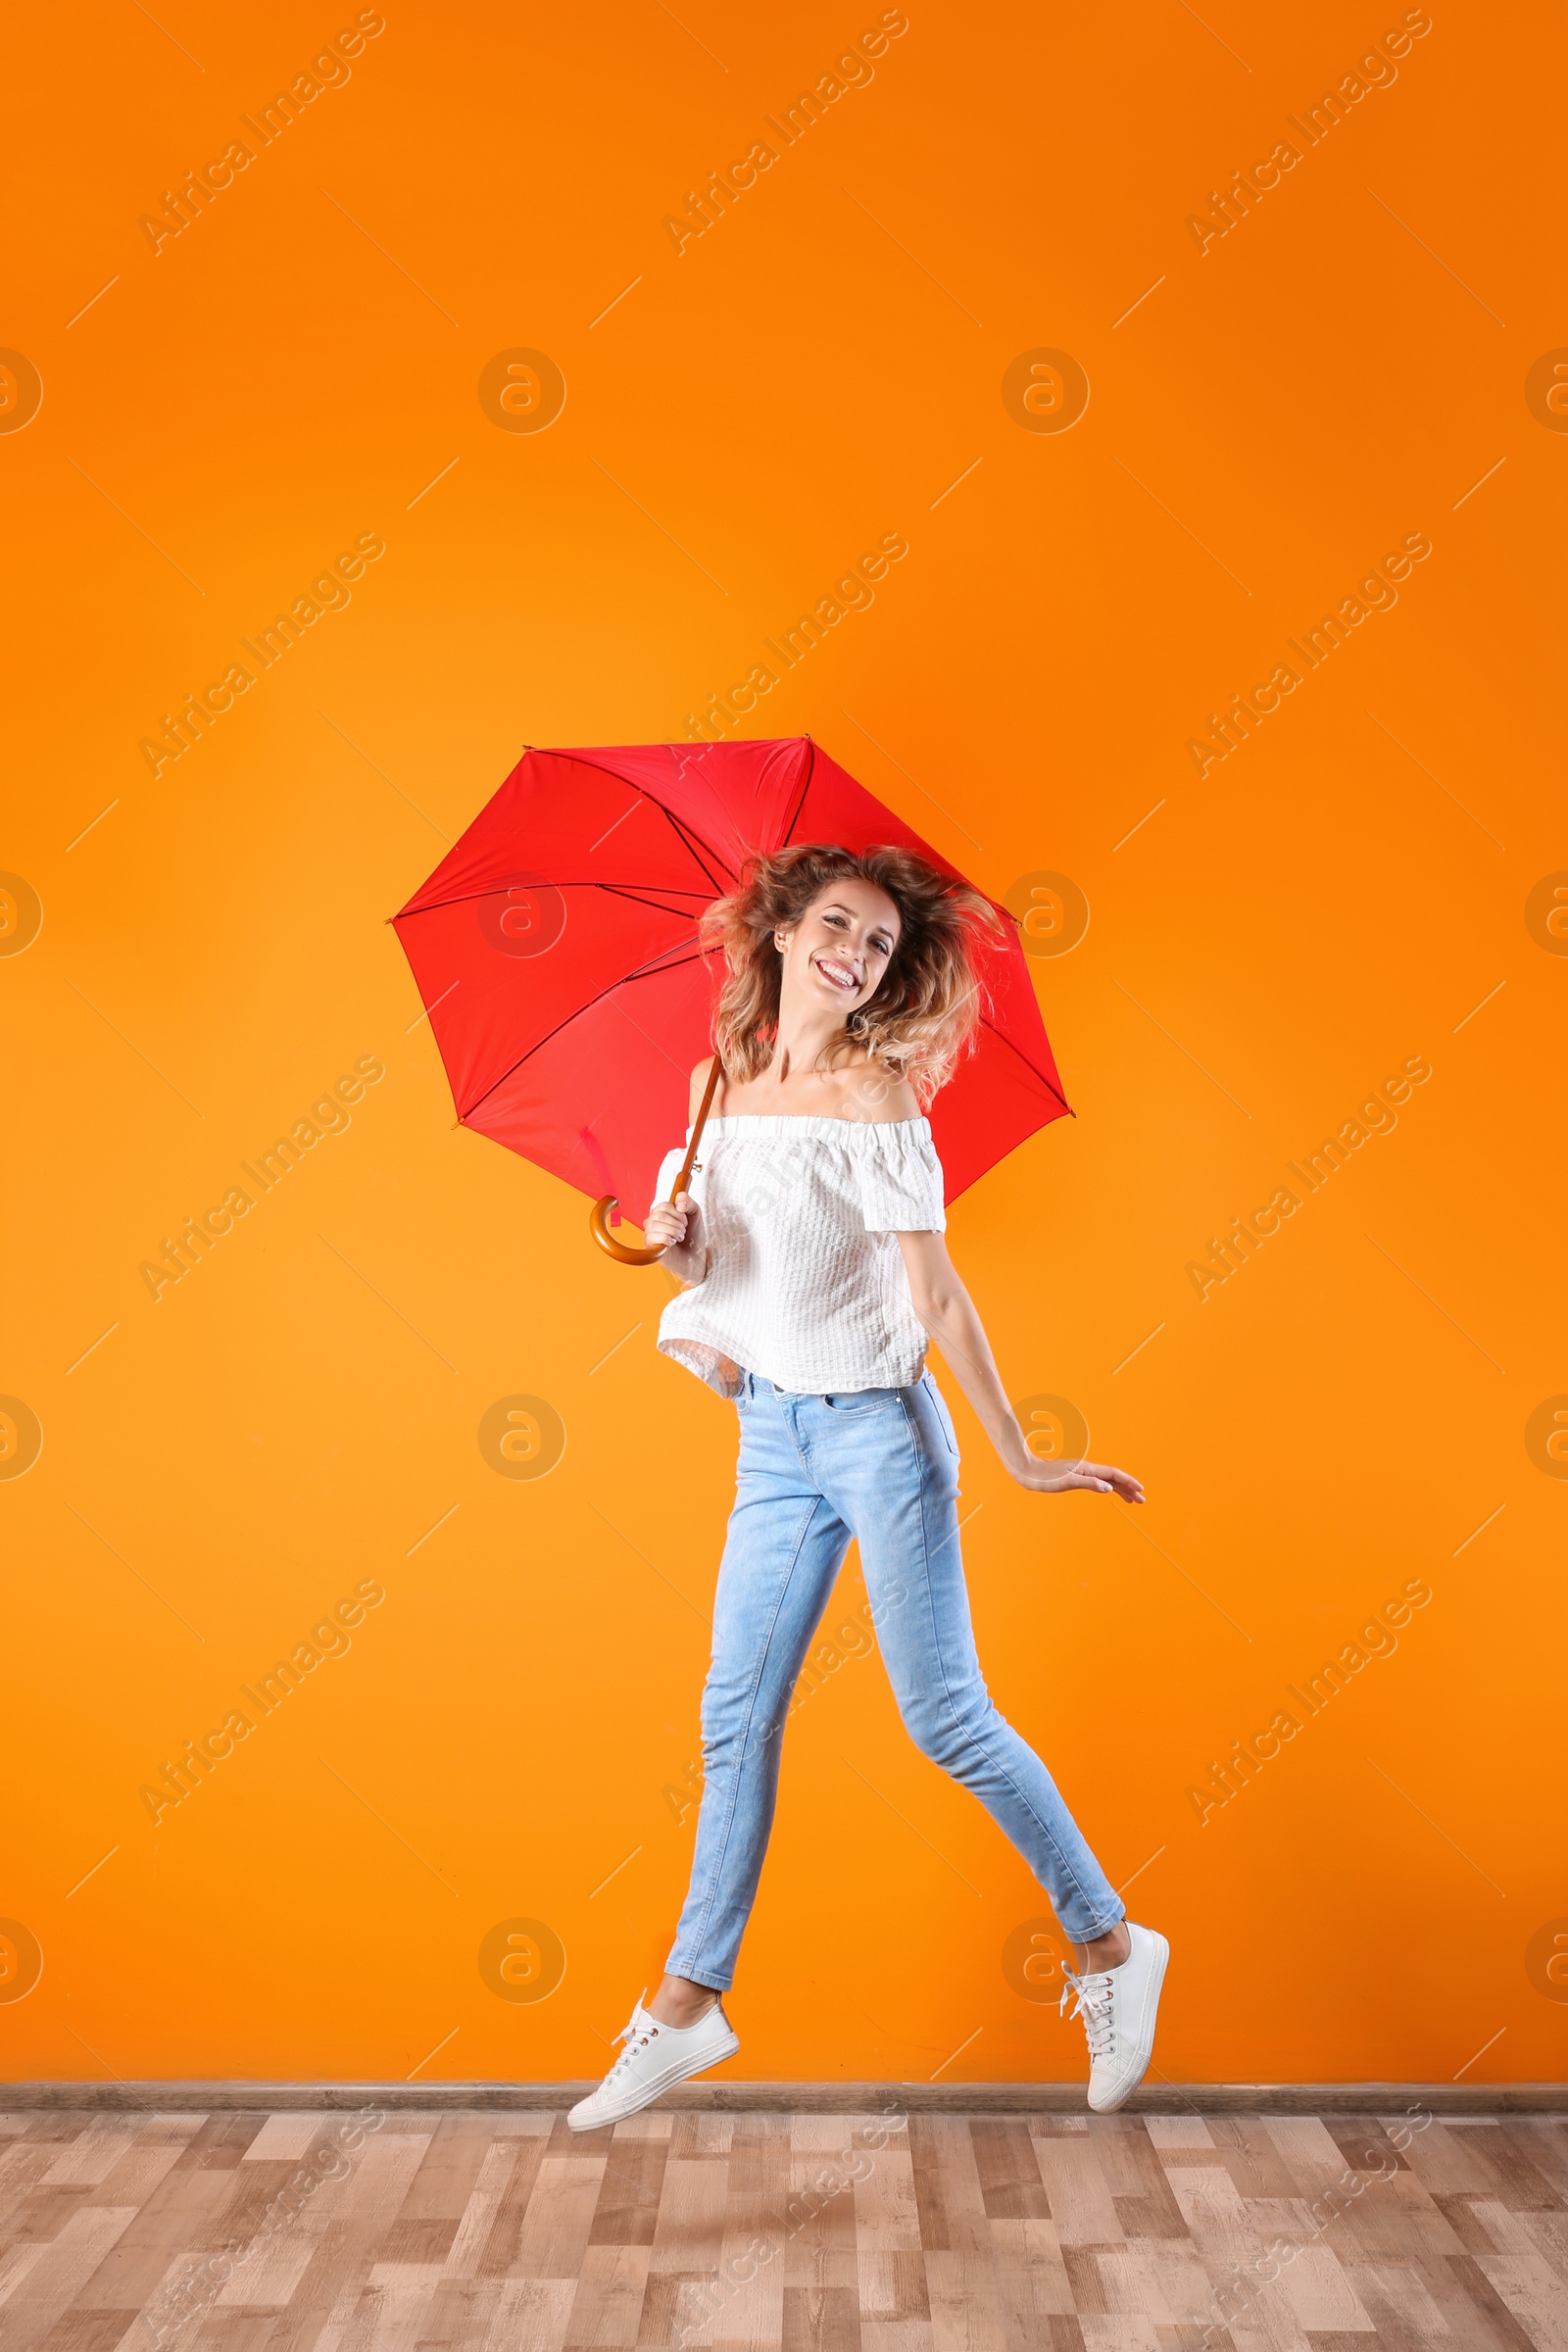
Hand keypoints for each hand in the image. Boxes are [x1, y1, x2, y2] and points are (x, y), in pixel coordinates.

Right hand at [644, 1190, 700, 1258]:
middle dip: (677, 1223)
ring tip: (679, 1238)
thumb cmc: (693, 1236)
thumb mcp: (695, 1214)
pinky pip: (652, 1237)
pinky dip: (667, 1238)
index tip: (686, 1222)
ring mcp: (649, 1235)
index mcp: (660, 1213)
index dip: (678, 1214)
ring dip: (673, 1231)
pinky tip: (672, 1243)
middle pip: (659, 1214)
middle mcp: (652, 1222)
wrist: (695, 1256)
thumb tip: (678, 1202)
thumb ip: (688, 1201)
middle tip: (683, 1231)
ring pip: (654, 1225)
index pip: (664, 1206)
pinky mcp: (649, 1247)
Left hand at [1010, 1448, 1144, 1501]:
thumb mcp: (1065, 1482)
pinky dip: (1107, 1488)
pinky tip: (1109, 1492)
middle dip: (1128, 1488)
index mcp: (1086, 1469)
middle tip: (1142, 1500)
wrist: (1025, 1469)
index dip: (1128, 1481)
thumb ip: (1088, 1484)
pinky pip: (1097, 1482)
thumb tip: (1108, 1489)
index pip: (1113, 1474)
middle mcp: (1086, 1469)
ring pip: (1106, 1481)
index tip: (1141, 1490)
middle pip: (1113, 1478)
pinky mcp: (1074, 1476)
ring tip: (1131, 1500)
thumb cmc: (1042, 1477)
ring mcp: (1080, 1472)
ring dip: (1120, 1489)